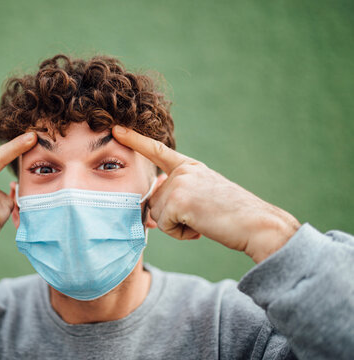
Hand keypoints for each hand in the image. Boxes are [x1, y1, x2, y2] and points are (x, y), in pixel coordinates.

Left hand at [112, 126, 299, 262]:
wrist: (257, 224)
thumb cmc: (233, 216)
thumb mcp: (203, 197)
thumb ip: (178, 196)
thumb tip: (151, 209)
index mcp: (190, 167)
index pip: (158, 151)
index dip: (135, 140)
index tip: (116, 129)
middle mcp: (182, 171)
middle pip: (154, 200)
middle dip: (170, 217)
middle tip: (201, 217)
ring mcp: (179, 183)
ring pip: (156, 214)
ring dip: (177, 226)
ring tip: (204, 221)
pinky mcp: (178, 200)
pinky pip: (164, 226)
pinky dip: (181, 234)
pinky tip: (201, 227)